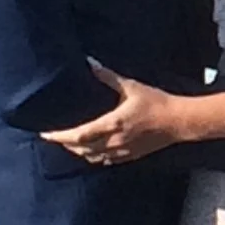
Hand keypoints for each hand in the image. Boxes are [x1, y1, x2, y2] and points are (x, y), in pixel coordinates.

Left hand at [42, 63, 189, 165]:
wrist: (178, 122)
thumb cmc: (156, 102)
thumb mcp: (132, 86)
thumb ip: (108, 77)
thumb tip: (90, 63)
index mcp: (112, 124)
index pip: (78, 135)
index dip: (59, 136)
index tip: (45, 133)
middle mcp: (114, 142)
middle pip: (80, 149)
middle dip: (64, 144)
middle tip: (53, 137)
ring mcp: (121, 152)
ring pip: (91, 158)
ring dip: (77, 152)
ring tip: (69, 144)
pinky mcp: (129, 157)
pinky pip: (104, 161)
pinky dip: (93, 157)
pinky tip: (91, 151)